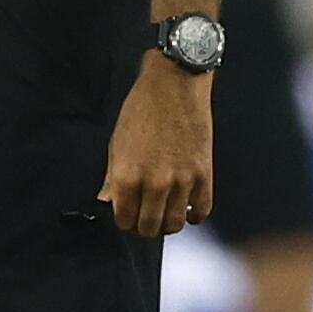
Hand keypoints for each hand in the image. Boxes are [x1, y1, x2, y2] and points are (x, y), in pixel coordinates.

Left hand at [99, 54, 213, 236]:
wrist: (175, 84)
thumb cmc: (143, 109)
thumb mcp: (117, 143)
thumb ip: (112, 178)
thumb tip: (108, 201)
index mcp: (126, 178)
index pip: (124, 221)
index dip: (125, 218)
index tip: (128, 212)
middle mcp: (154, 185)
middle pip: (149, 227)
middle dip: (145, 223)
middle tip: (146, 211)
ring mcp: (181, 182)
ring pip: (174, 224)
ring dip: (168, 221)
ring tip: (166, 209)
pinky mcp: (204, 175)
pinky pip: (201, 211)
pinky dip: (193, 213)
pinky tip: (187, 204)